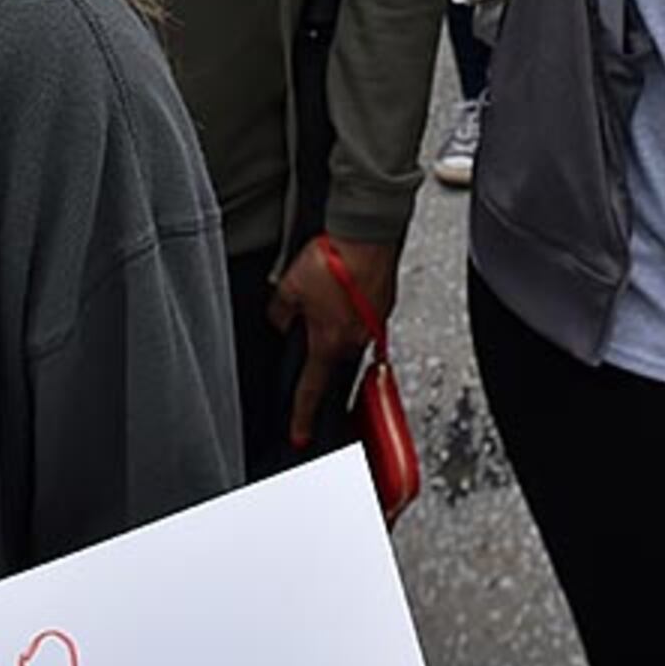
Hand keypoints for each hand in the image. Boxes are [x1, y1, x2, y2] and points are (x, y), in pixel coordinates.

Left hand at [266, 234, 397, 452]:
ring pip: (348, 335)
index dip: (302, 416)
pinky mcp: (385, 303)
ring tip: (328, 296)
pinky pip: (364, 316)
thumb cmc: (333, 258)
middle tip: (311, 322)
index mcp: (330, 343)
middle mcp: (357, 339)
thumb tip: (279, 321)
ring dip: (336, 322)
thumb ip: (280, 312)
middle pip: (331, 359)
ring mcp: (375, 322)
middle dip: (318, 346)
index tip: (299, 434)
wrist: (367, 231)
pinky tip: (342, 287)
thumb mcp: (289, 287)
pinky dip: (351, 307)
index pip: (311, 390)